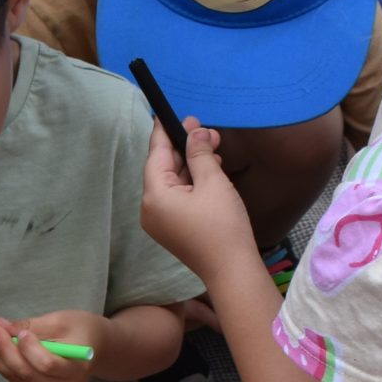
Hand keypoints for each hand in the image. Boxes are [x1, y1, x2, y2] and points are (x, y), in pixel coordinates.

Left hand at [0, 313, 102, 381]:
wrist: (94, 347)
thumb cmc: (80, 329)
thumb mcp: (61, 320)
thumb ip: (31, 325)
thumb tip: (0, 325)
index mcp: (78, 367)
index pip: (48, 363)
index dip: (29, 349)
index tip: (18, 332)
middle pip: (29, 373)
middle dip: (5, 350)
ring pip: (19, 378)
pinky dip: (3, 366)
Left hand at [139, 121, 259, 285]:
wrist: (231, 269)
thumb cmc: (222, 225)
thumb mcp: (213, 182)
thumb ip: (200, 154)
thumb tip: (195, 131)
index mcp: (154, 196)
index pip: (156, 154)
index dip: (164, 132)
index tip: (168, 113)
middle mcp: (150, 209)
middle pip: (163, 167)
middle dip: (185, 147)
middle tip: (206, 130)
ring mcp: (160, 220)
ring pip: (172, 181)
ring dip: (192, 163)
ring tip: (214, 147)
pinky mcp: (173, 227)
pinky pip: (178, 196)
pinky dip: (192, 181)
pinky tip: (210, 169)